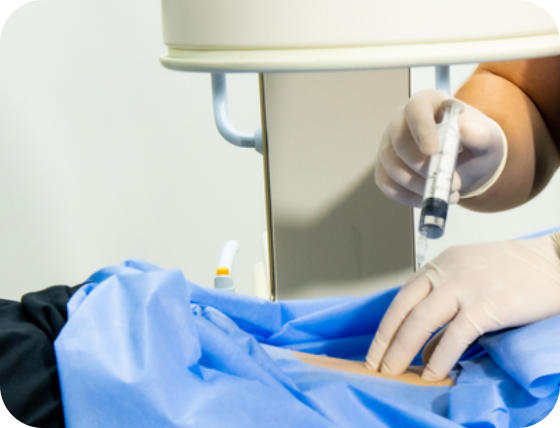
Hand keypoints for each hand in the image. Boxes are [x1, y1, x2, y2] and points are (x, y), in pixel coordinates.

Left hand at [366, 234, 559, 380]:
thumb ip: (444, 307)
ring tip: (393, 372)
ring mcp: (464, 288)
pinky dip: (440, 357)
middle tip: (374, 364)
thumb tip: (425, 347)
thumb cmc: (513, 272)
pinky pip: (455, 336)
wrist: (553, 262)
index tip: (376, 348)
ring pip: (421, 322)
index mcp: (439, 265)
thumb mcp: (468, 279)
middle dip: (385, 341)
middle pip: (404, 309)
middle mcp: (445, 273)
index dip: (385, 325)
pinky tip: (433, 373)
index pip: (402, 297)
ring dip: (402, 350)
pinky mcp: (485, 305)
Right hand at [375, 90, 506, 206]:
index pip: (416, 110)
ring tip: (447, 193)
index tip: (433, 152)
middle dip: (422, 167)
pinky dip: (406, 196)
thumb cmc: (474, 143)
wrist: (467, 161)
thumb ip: (480, 134)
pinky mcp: (384, 167)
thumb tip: (465, 131)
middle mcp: (401, 121)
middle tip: (451, 182)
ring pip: (390, 165)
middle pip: (398, 141)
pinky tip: (427, 199)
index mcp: (426, 103)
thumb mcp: (487, 138)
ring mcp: (389, 144)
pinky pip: (386, 183)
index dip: (422, 130)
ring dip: (417, 185)